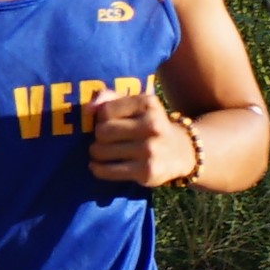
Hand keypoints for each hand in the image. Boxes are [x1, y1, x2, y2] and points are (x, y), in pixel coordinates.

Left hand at [86, 83, 200, 186]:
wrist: (181, 152)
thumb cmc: (149, 125)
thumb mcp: (137, 106)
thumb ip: (110, 98)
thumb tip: (89, 108)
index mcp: (148, 104)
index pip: (106, 110)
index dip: (100, 118)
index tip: (107, 123)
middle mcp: (152, 125)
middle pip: (102, 131)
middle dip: (98, 136)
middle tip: (104, 140)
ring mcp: (150, 150)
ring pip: (102, 151)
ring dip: (96, 152)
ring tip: (102, 152)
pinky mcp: (146, 171)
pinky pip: (109, 171)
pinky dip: (98, 169)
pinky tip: (97, 166)